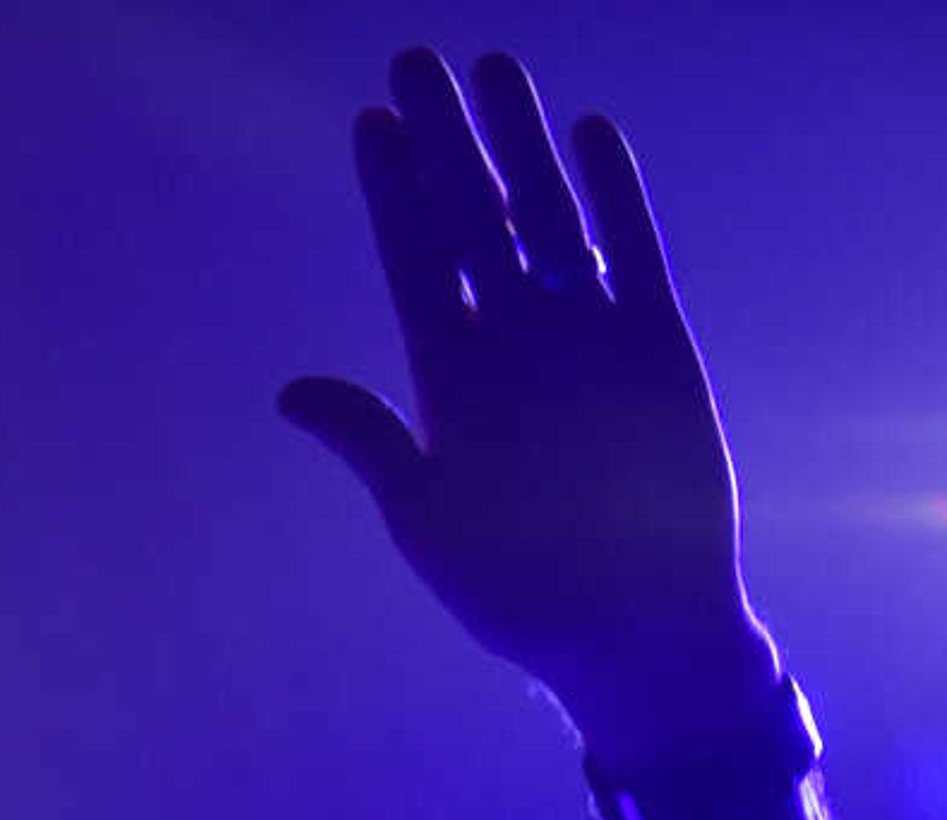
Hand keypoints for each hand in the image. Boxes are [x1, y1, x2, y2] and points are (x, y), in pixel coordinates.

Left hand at [280, 49, 781, 762]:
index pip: (412, 262)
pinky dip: (613, 197)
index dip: (391, 194)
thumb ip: (371, 443)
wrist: (631, 631)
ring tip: (493, 68)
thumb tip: (291, 391)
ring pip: (546, 215)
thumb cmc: (522, 593)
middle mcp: (513, 344)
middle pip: (470, 217)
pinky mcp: (655, 347)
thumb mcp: (429, 518)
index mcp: (450, 381)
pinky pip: (631, 254)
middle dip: (443, 141)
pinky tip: (588, 134)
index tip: (369, 125)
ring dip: (520, 144)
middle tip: (412, 59)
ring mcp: (584, 338)